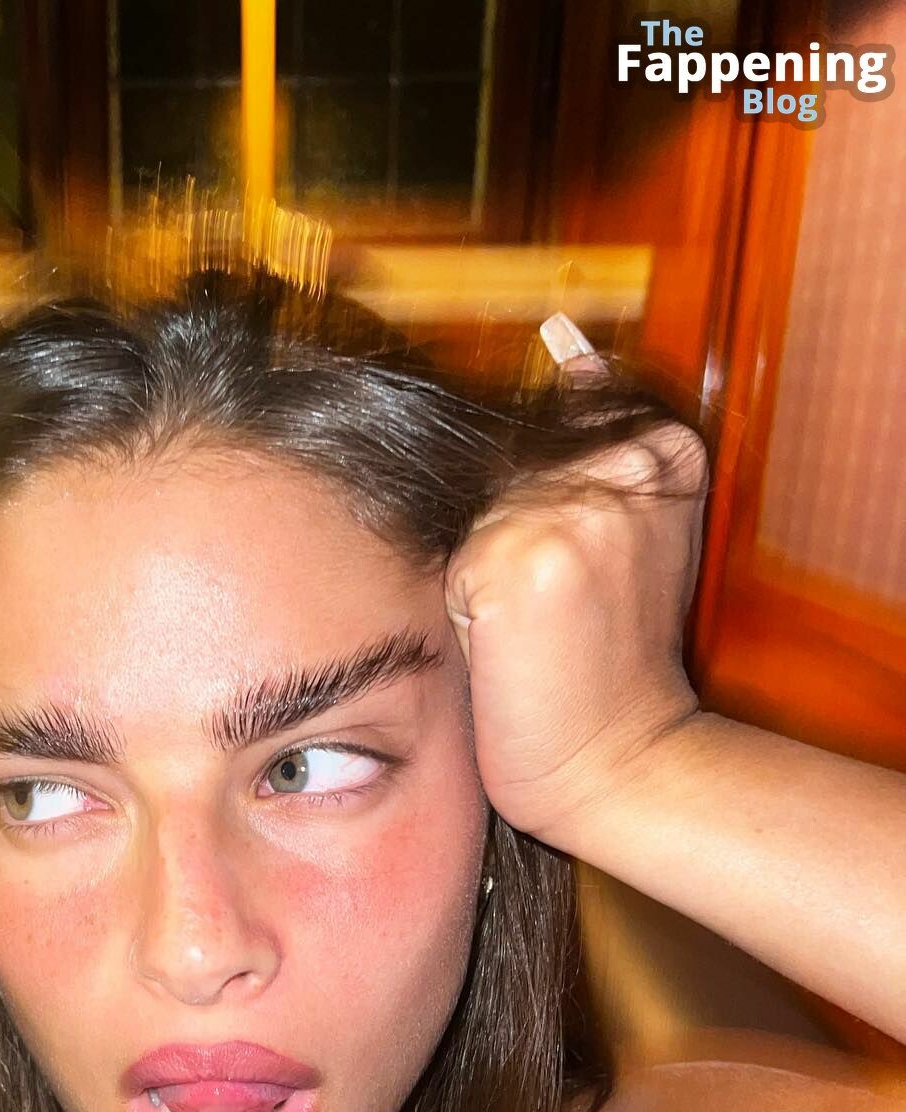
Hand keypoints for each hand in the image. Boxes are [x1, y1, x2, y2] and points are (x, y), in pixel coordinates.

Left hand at [444, 326, 708, 850]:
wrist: (622, 759)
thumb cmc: (617, 657)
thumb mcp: (632, 536)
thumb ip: (600, 449)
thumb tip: (569, 349)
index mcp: (666, 447)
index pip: (552, 427)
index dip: (539, 502)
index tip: (570, 570)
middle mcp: (621, 464)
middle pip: (504, 466)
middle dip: (505, 534)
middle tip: (553, 612)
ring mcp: (565, 509)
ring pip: (473, 513)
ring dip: (481, 570)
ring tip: (533, 628)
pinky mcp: (510, 560)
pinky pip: (449, 559)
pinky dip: (462, 606)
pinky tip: (507, 644)